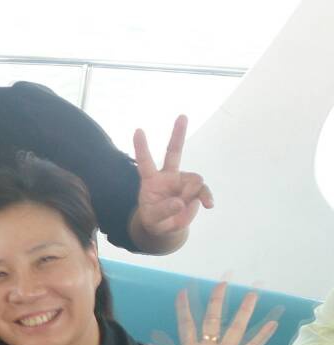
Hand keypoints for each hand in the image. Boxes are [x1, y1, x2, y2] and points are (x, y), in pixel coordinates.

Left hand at [133, 115, 214, 243]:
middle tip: (182, 115)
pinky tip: (209, 205)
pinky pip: (203, 190)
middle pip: (174, 151)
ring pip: (194, 180)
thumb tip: (180, 202)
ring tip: (181, 207)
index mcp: (151, 180)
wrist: (168, 226)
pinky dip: (206, 197)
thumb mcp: (153, 220)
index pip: (145, 161)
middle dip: (178, 134)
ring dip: (191, 195)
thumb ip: (163, 211)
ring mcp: (183, 181)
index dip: (142, 147)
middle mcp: (168, 176)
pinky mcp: (195, 189)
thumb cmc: (155, 219)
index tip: (138, 130)